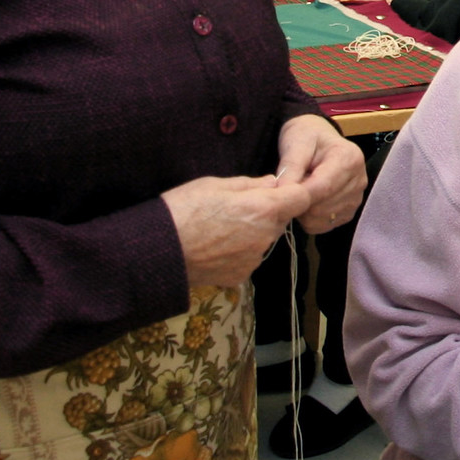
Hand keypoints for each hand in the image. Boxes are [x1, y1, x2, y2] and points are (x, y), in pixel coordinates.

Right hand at [164, 174, 310, 287]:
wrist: (158, 250)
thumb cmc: (184, 209)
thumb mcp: (215, 184)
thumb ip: (250, 184)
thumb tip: (272, 183)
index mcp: (263, 209)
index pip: (301, 198)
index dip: (292, 191)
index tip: (278, 190)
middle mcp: (265, 237)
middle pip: (281, 220)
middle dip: (269, 212)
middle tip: (238, 207)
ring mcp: (254, 259)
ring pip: (265, 239)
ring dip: (254, 232)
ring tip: (221, 227)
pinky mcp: (240, 276)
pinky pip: (249, 257)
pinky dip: (239, 251)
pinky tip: (215, 246)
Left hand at [276, 113, 367, 233]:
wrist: (317, 140)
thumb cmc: (307, 138)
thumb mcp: (296, 143)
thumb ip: (291, 166)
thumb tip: (283, 191)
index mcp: (350, 158)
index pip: (325, 186)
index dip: (300, 194)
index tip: (280, 194)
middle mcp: (359, 180)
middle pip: (323, 206)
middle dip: (300, 201)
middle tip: (289, 187)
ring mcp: (356, 198)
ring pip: (321, 218)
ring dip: (303, 210)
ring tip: (300, 190)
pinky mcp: (349, 212)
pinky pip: (323, 226)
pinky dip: (309, 218)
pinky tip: (306, 200)